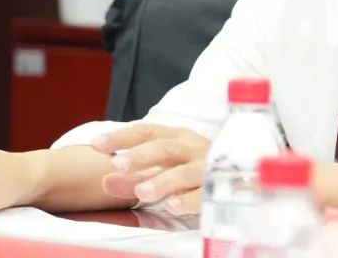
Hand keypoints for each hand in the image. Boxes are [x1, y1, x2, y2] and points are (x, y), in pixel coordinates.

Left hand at [90, 124, 209, 214]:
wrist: (240, 174)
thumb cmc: (193, 168)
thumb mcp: (164, 167)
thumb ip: (134, 175)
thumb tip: (105, 181)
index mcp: (177, 137)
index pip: (146, 132)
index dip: (122, 136)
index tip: (96, 144)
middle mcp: (192, 148)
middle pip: (165, 147)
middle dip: (140, 155)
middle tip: (117, 164)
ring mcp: (207, 168)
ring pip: (184, 172)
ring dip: (161, 181)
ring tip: (140, 192)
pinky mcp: (218, 189)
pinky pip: (203, 195)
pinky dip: (187, 200)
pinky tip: (171, 206)